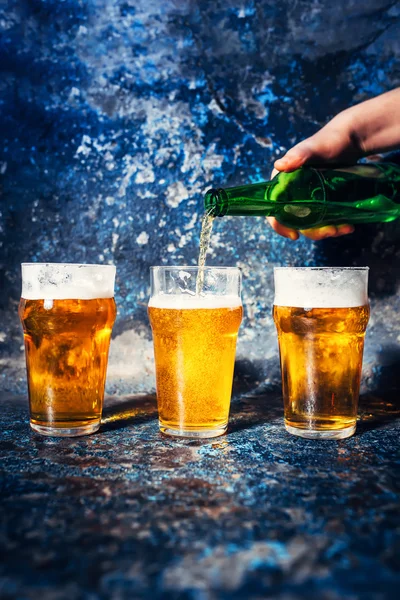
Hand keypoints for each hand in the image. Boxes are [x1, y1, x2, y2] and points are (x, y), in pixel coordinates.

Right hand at [268, 119, 359, 239]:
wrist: (350, 140)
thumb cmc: (328, 141)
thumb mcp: (312, 148)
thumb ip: (297, 156)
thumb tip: (279, 166)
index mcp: (282, 183)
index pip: (274, 209)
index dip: (280, 225)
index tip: (295, 235)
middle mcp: (292, 193)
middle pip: (296, 221)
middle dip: (312, 231)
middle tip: (330, 231)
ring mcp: (308, 199)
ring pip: (312, 223)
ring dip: (326, 231)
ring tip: (343, 228)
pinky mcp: (323, 202)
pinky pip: (325, 219)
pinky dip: (336, 225)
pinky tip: (347, 225)